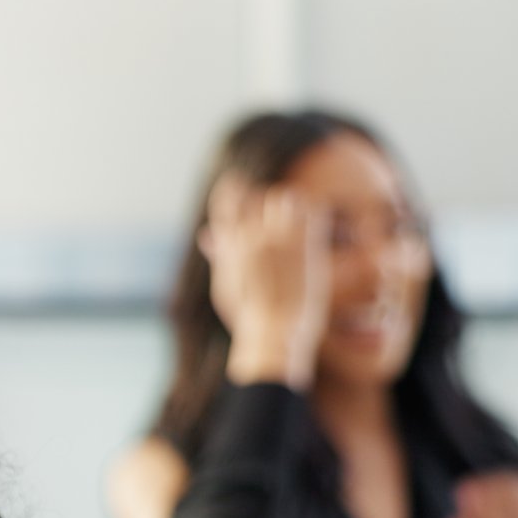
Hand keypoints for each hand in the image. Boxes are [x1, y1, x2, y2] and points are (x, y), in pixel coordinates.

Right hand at [202, 175, 331, 389]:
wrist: (273, 334)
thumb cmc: (246, 316)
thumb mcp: (224, 285)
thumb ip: (219, 253)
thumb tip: (206, 234)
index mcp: (227, 245)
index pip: (225, 202)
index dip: (232, 189)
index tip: (236, 183)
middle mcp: (249, 236)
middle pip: (258, 198)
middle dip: (265, 206)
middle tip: (275, 223)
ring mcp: (277, 238)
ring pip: (283, 198)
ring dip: (288, 207)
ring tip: (293, 225)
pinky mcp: (303, 244)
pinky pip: (311, 210)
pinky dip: (312, 214)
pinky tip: (312, 228)